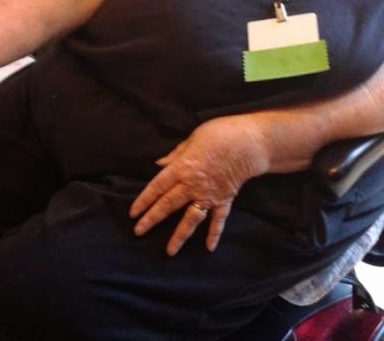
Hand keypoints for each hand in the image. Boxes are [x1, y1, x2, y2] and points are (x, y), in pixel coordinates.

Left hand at [129, 114, 270, 255]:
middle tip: (139, 232)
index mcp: (182, 167)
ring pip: (191, 218)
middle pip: (169, 204)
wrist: (249, 142)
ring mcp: (210, 194)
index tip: (134, 213)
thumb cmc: (219, 134)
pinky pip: (218, 219)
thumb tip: (160, 164)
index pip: (158, 187)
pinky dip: (214, 233)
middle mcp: (193, 184)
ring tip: (170, 251)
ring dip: (180, 235)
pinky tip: (209, 247)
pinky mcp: (225, 199)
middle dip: (153, 219)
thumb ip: (176, 154)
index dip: (144, 200)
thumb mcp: (193, 138)